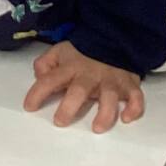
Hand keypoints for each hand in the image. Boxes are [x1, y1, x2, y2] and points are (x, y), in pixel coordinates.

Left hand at [22, 41, 145, 133]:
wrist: (114, 38)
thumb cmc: (83, 52)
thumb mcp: (60, 51)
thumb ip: (46, 63)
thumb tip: (39, 77)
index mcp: (71, 67)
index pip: (50, 79)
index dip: (38, 93)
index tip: (29, 107)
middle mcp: (90, 75)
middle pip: (79, 90)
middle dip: (69, 107)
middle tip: (60, 121)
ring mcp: (111, 80)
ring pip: (110, 97)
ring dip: (104, 114)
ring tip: (97, 128)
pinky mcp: (129, 84)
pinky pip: (136, 97)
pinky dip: (134, 108)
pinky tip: (126, 118)